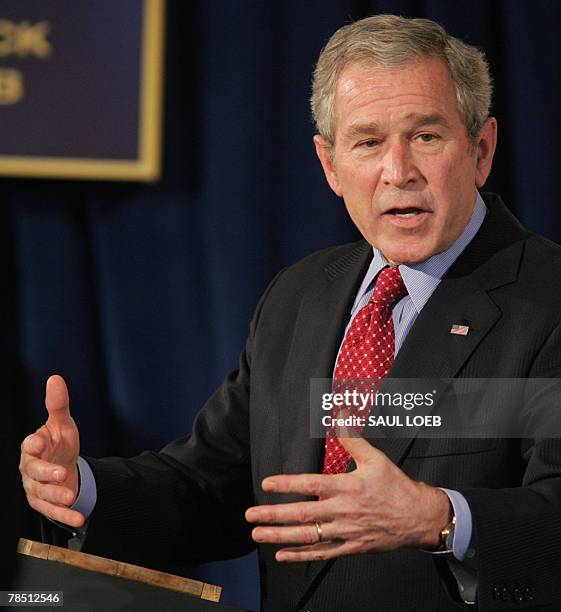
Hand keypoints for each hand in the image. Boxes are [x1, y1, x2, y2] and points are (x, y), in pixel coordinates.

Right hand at [19, 375, 83, 527]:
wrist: (64, 465)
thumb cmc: (59, 443)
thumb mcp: (62, 423)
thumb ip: (58, 405)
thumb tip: (56, 379)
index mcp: (33, 447)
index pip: (29, 446)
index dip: (34, 445)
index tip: (41, 442)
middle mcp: (30, 468)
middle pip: (33, 472)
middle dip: (46, 473)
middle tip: (60, 474)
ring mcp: (35, 487)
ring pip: (41, 493)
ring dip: (56, 497)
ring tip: (71, 497)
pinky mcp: (43, 503)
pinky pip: (52, 511)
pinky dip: (65, 515)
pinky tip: (78, 517)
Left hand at [245, 436, 450, 561]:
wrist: (418, 517)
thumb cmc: (396, 486)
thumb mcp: (376, 458)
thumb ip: (352, 439)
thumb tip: (340, 417)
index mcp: (347, 487)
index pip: (310, 485)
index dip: (287, 484)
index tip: (266, 484)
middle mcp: (343, 512)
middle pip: (302, 515)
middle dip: (273, 515)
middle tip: (250, 514)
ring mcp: (345, 532)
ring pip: (307, 537)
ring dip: (280, 536)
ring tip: (258, 534)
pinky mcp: (350, 548)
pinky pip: (321, 554)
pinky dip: (300, 555)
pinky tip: (282, 554)